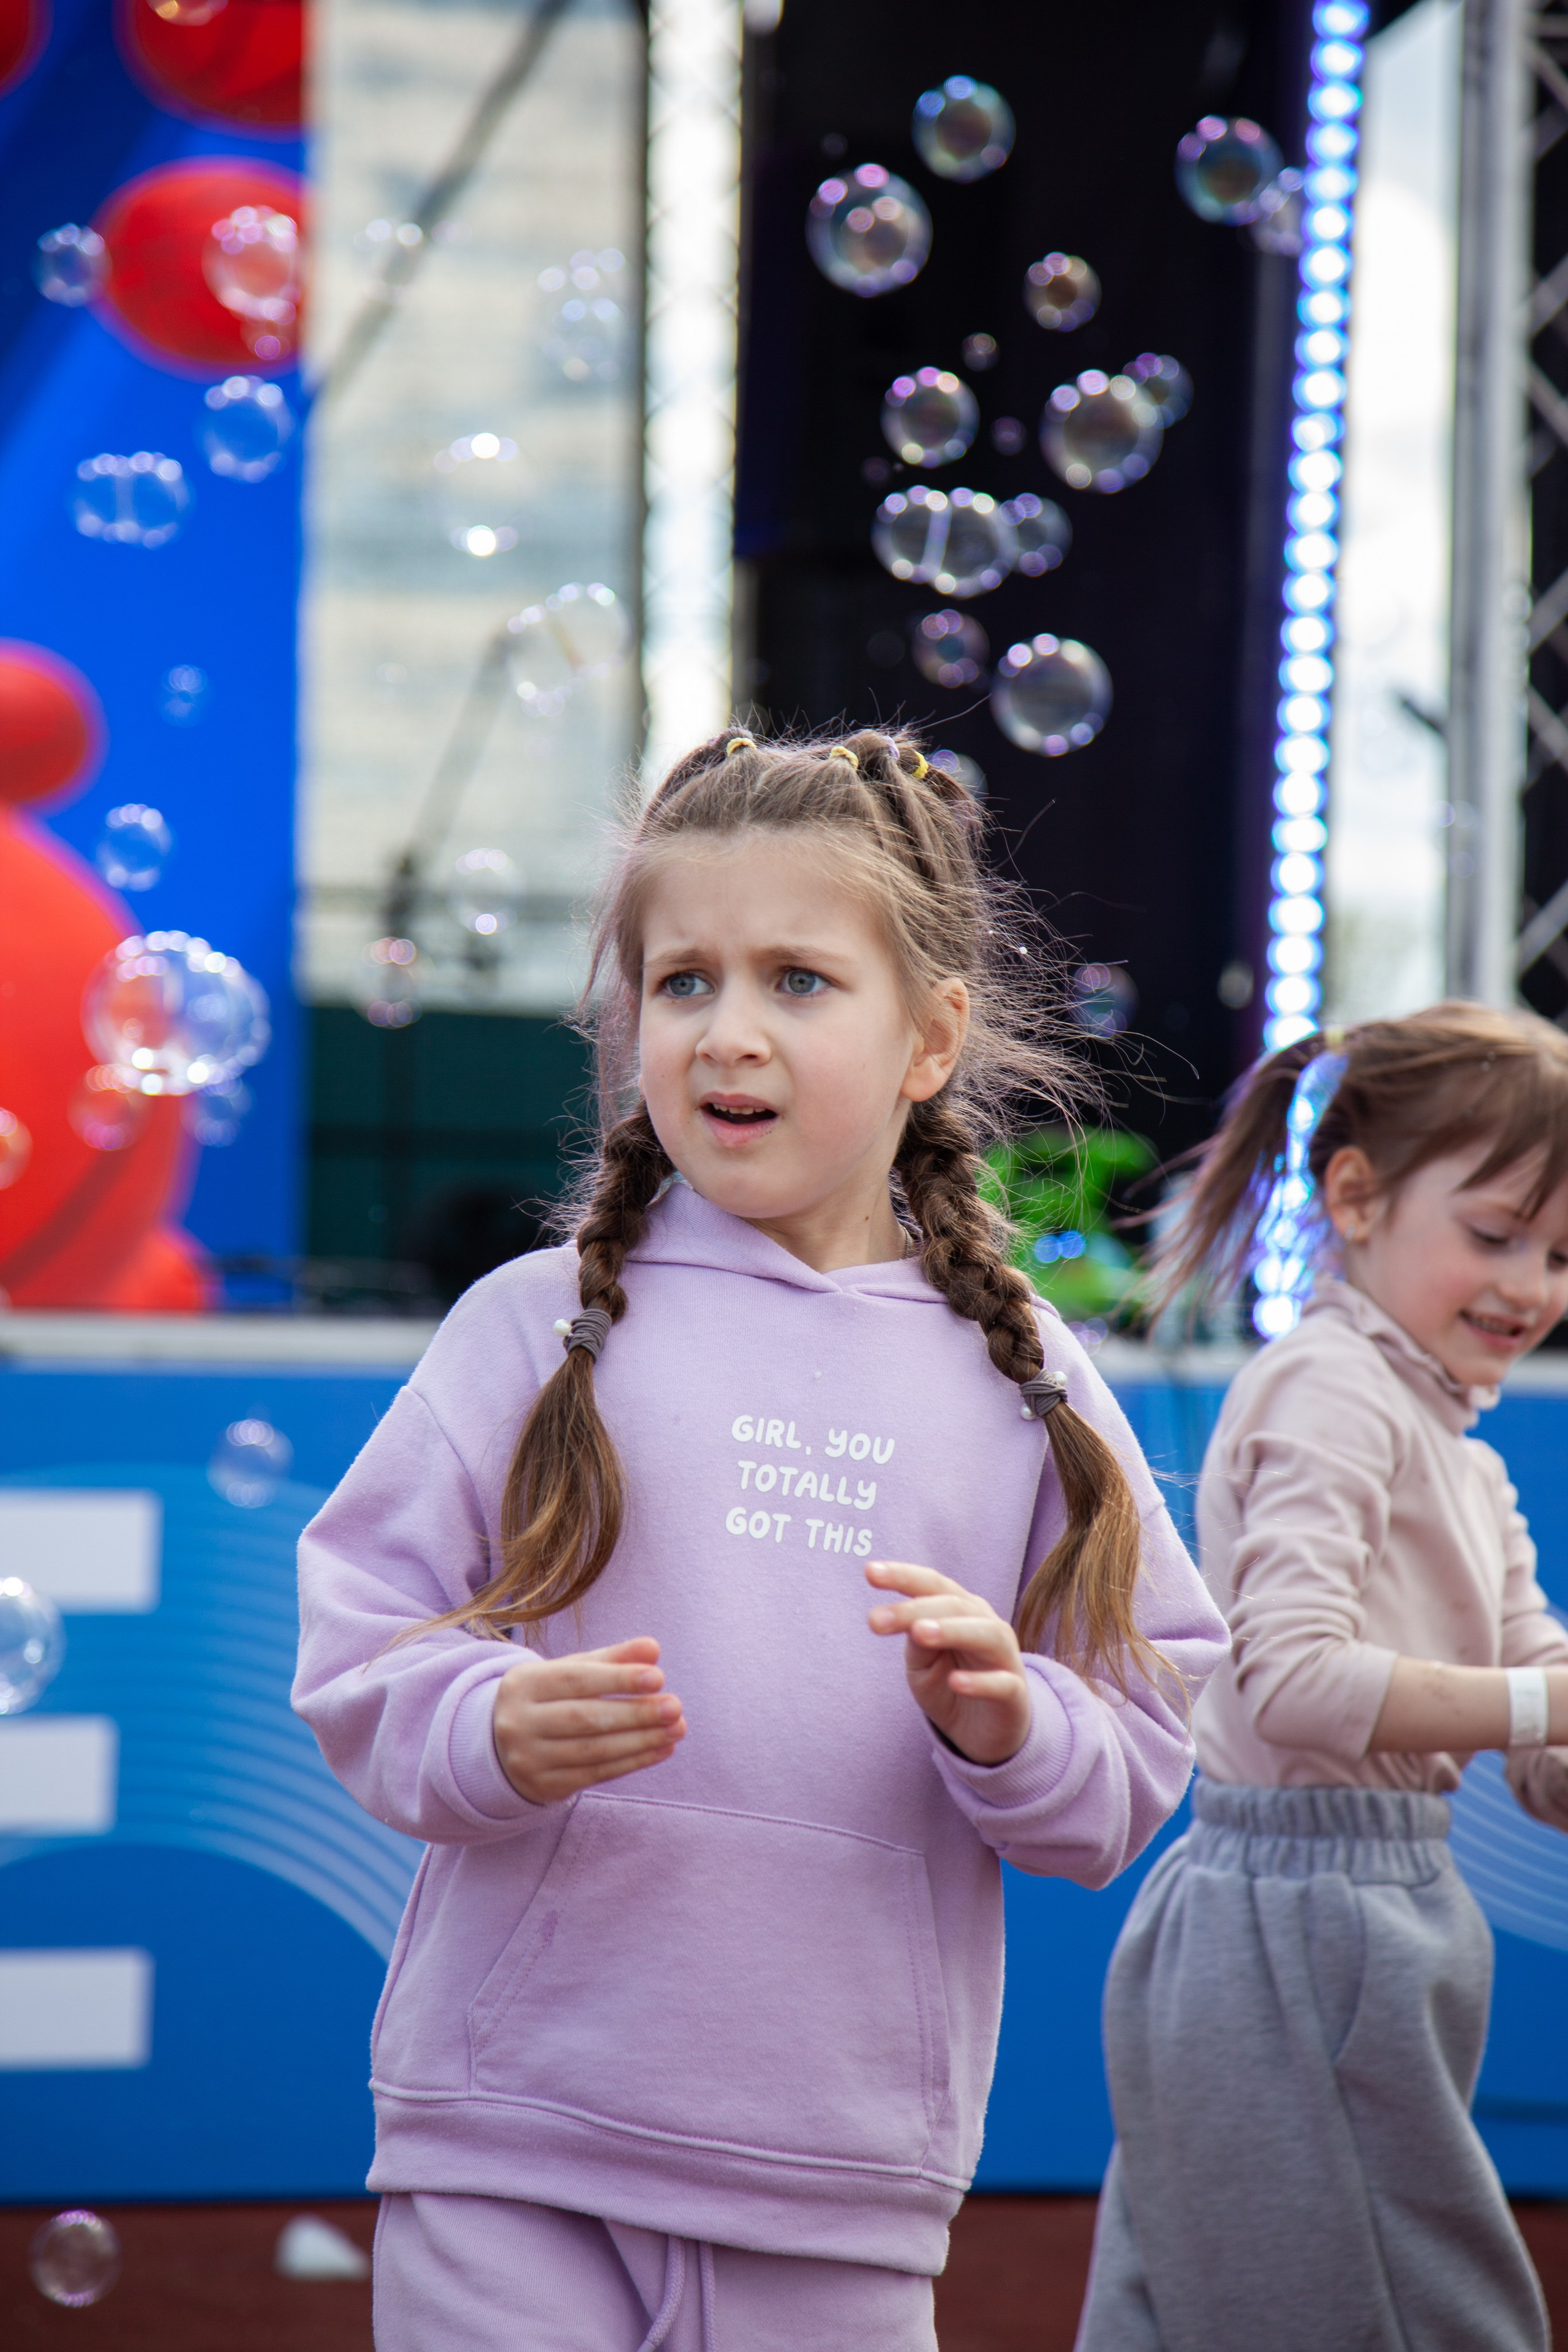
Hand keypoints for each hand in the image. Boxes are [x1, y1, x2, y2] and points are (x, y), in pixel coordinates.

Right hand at [492, 1637, 686, 1803]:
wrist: (504, 1745)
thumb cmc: (550, 1698)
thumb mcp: (571, 1671)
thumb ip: (612, 1659)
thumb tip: (653, 1649)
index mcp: (524, 1684)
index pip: (576, 1679)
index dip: (618, 1679)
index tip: (658, 1677)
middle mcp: (519, 1722)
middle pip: (585, 1718)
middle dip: (635, 1713)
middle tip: (675, 1706)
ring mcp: (529, 1758)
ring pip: (594, 1751)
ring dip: (642, 1740)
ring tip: (676, 1728)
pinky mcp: (545, 1786)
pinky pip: (597, 1774)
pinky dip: (634, 1761)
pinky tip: (662, 1748)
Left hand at [866, 1560, 1029, 1766]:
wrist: (983, 1731)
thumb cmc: (948, 1685)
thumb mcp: (922, 1663)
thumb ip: (917, 1641)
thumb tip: (912, 1624)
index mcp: (960, 1609)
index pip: (931, 1584)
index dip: (902, 1575)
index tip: (869, 1572)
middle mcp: (985, 1623)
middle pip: (952, 1605)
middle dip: (913, 1609)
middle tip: (875, 1621)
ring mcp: (1005, 1657)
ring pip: (984, 1633)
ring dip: (951, 1630)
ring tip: (919, 1632)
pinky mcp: (1015, 1694)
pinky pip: (1003, 1684)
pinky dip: (980, 1682)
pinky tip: (956, 1683)